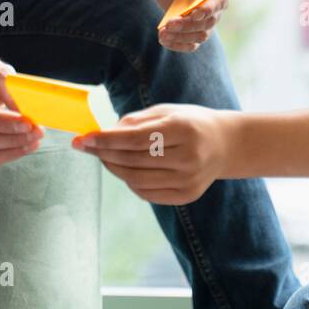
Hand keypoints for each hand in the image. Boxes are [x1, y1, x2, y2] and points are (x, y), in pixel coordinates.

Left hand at [71, 103, 232, 204]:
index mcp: (184, 129)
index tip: (83, 138)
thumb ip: (135, 121)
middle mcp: (189, 157)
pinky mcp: (186, 196)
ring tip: (104, 156)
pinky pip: (146, 192)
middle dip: (104, 153)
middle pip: (133, 161)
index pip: (136, 139)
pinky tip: (124, 168)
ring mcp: (189, 180)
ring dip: (113, 168)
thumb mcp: (166, 112)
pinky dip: (129, 181)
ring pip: (136, 180)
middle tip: (87, 145)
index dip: (106, 140)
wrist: (225, 144)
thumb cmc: (190, 122)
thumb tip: (103, 134)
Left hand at [150, 0, 231, 52]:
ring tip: (163, 33)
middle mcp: (218, 3)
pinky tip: (163, 40)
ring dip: (182, 36)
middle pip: (209, 21)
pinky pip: (191, 43)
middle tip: (170, 24)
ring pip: (201, 34)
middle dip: (189, 24)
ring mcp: (207, 17)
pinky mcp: (195, 28)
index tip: (195, 13)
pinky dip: (178, 44)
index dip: (210, 8)